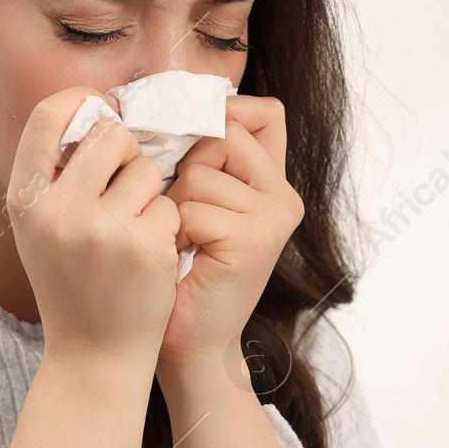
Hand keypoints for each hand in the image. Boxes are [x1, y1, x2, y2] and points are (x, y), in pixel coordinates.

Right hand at [7, 87, 181, 376]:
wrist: (93, 356)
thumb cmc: (71, 283)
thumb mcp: (40, 229)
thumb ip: (56, 175)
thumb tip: (96, 110)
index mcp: (24, 201)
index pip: (47, 115)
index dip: (80, 102)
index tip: (101, 111)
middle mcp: (58, 211)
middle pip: (110, 135)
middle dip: (127, 152)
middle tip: (125, 182)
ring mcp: (103, 231)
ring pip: (147, 170)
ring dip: (149, 193)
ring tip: (132, 231)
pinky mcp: (145, 249)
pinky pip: (169, 207)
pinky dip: (165, 228)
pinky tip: (148, 258)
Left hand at [158, 94, 303, 382]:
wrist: (188, 344)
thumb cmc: (179, 273)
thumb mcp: (196, 205)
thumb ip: (201, 159)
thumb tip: (165, 103)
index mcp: (273, 183)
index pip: (261, 112)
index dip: (222, 114)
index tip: (187, 145)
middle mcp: (283, 195)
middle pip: (223, 133)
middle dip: (186, 166)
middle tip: (182, 212)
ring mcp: (274, 216)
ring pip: (200, 171)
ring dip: (173, 205)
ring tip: (183, 241)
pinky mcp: (256, 238)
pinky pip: (192, 206)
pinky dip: (174, 231)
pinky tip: (183, 257)